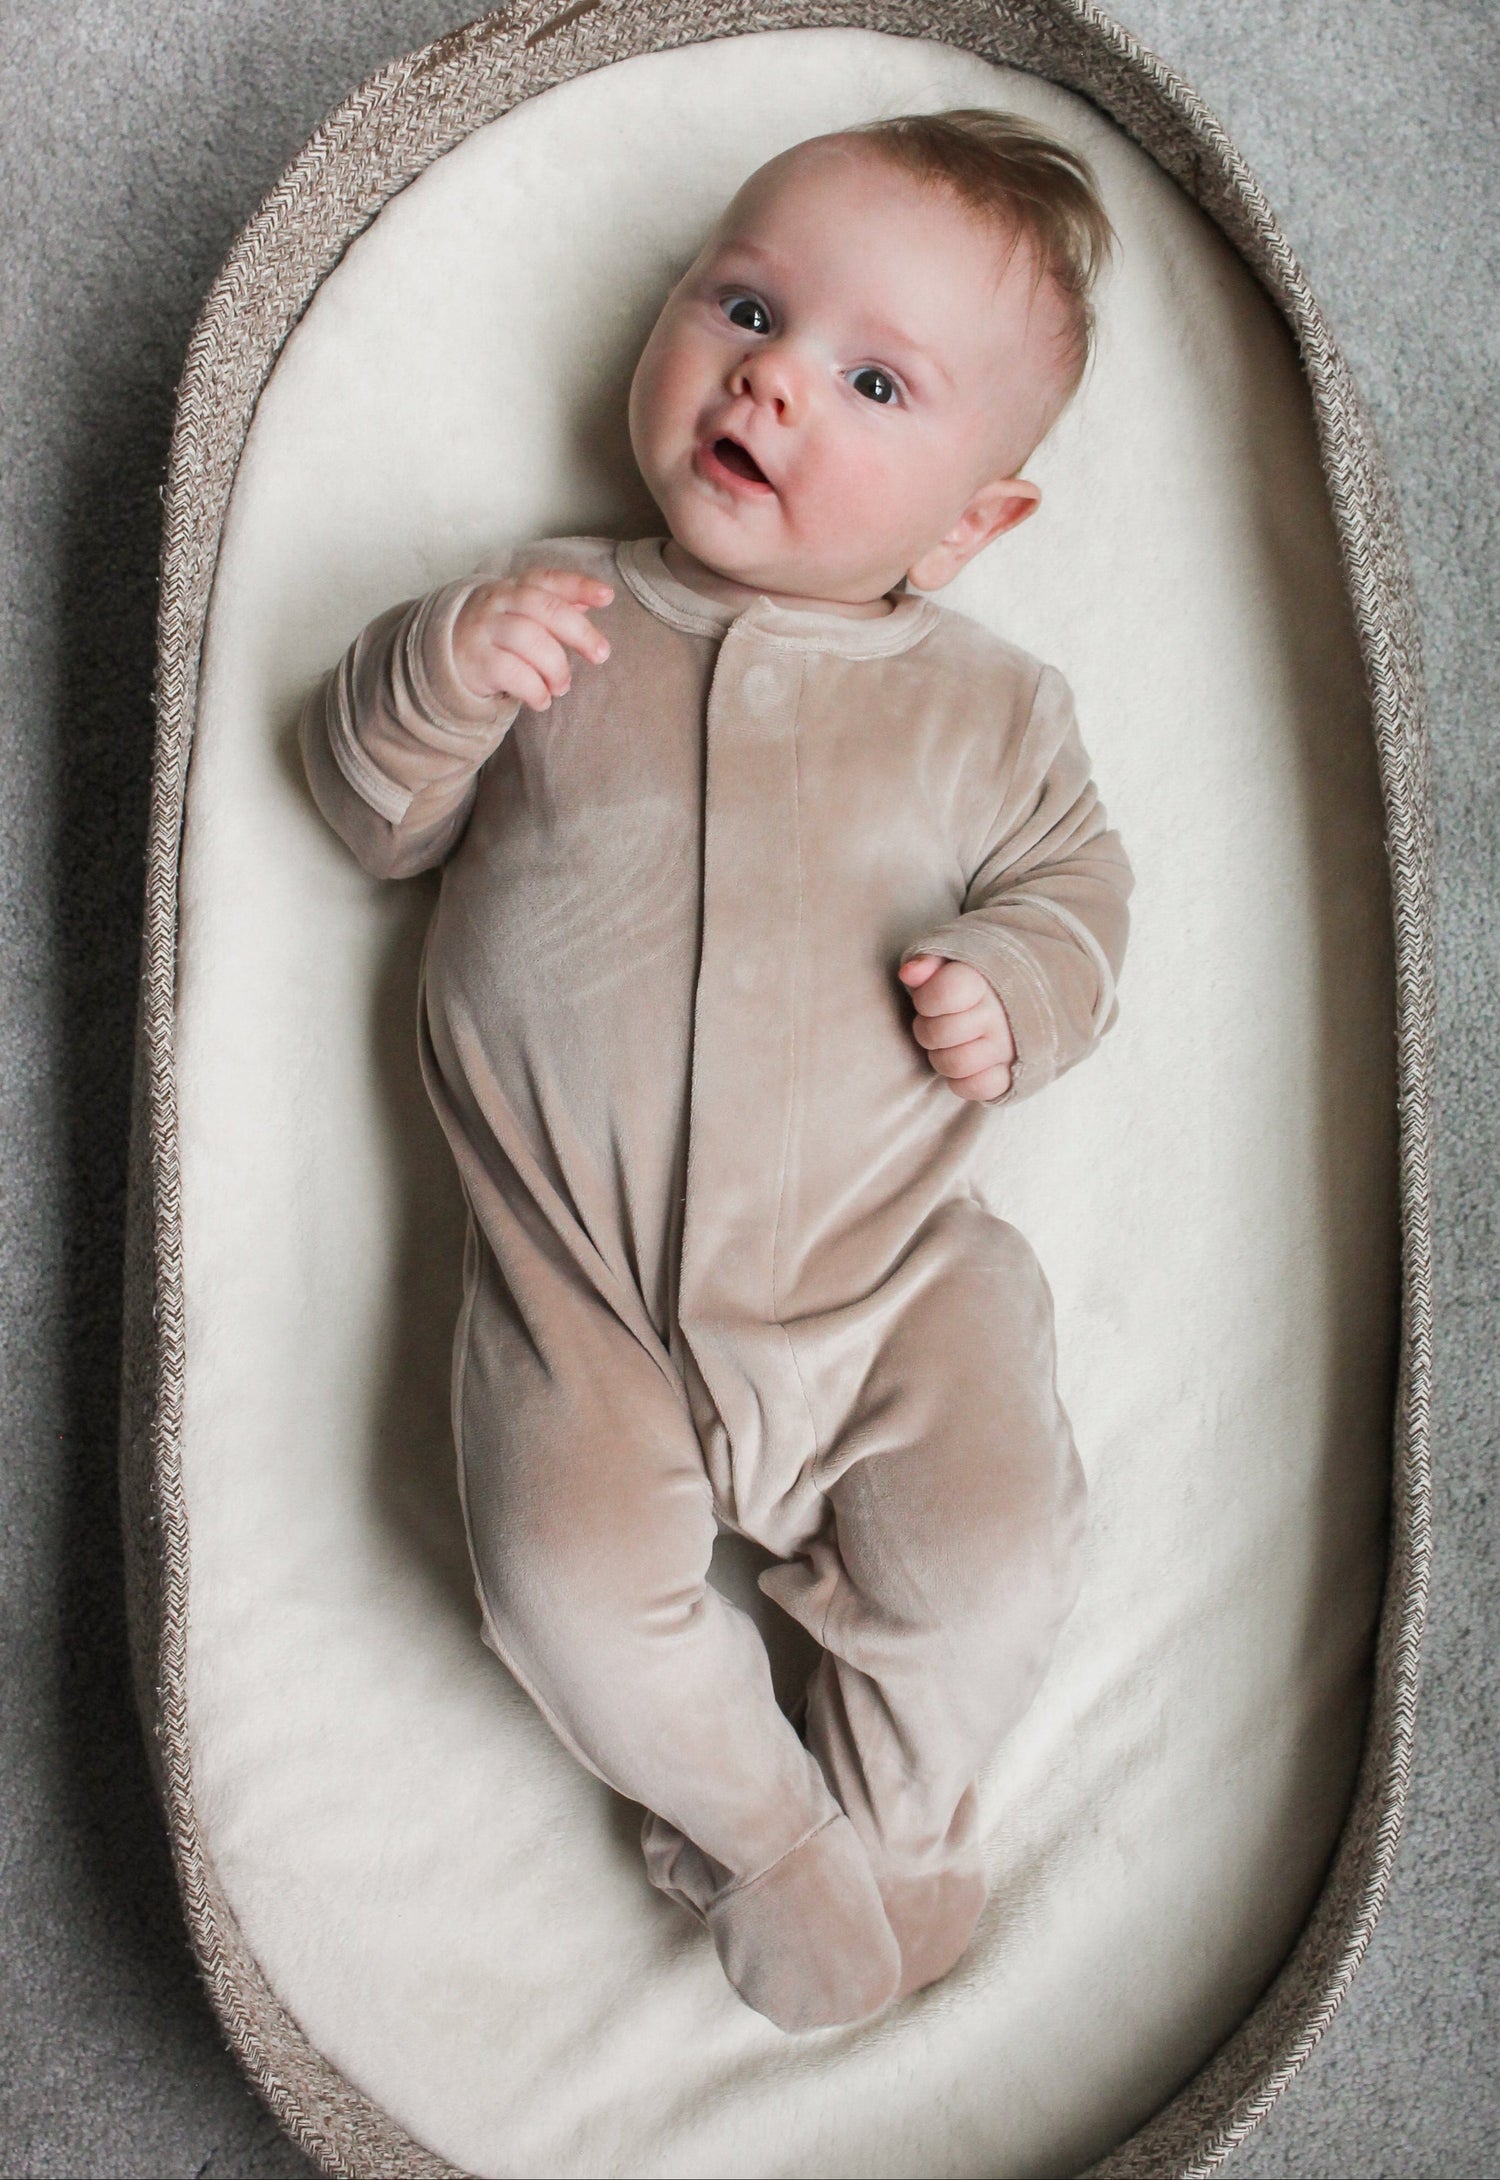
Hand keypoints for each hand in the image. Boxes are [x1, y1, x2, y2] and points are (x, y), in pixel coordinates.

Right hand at [452, 568, 613, 707]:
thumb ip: (557, 604)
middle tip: (600, 654)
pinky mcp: (475, 661)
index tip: (608, 596)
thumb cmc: (495, 632)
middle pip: (543, 608)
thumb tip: (599, 596)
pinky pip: (511, 673)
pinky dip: (535, 690)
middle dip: (578, 632)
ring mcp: (484, 630)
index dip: (579, 586)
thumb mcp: (521, 612)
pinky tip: (542, 700)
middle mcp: (498, 602)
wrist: (440, 653)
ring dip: (555, 667)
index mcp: (514, 588)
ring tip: (561, 686)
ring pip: (529, 640)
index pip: (548, 580)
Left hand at [898, 954, 1015, 1102]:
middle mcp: (998, 1014)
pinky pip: (979, 1088)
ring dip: (941, 1058)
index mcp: (982, 982)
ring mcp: (1007, 1047)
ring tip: (949, 1045)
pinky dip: (964, 1082)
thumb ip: (927, 964)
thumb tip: (908, 973)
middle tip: (937, 1024)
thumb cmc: (969, 987)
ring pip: (955, 1064)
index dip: (925, 1000)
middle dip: (927, 1030)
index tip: (929, 1000)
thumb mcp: (949, 966)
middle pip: (939, 1034)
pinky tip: (965, 1066)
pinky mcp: (1012, 1074)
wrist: (1017, 1003)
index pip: (944, 992)